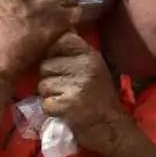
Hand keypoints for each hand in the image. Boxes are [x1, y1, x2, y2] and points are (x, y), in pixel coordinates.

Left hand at [38, 33, 154, 156]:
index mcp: (89, 54)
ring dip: (50, 95)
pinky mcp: (68, 105)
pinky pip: (45, 103)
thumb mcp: (93, 66)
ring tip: (67, 100)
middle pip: (45, 65)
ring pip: (42, 85)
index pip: (59, 40)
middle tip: (66, 89)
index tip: (61, 67)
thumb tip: (58, 28)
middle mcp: (84, 66)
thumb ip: (75, 51)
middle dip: (50, 78)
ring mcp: (77, 86)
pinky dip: (52, 110)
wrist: (113, 128)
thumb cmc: (99, 97)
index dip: (53, 53)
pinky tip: (66, 111)